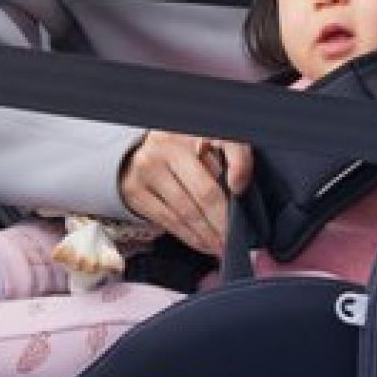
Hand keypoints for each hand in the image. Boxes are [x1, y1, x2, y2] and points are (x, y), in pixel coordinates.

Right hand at [119, 129, 252, 255]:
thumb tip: (241, 188)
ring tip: (222, 247)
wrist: (138, 151)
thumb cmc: (184, 150)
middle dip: (223, 221)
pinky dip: (190, 236)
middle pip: (204, 190)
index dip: (238, 165)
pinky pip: (168, 220)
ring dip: (208, 235)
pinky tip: (204, 243)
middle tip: (236, 241)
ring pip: (186, 211)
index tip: (241, 189)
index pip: (225, 142)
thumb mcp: (207, 142)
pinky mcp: (135, 190)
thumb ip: (227, 157)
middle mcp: (169, 144)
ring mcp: (149, 167)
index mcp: (195, 129)